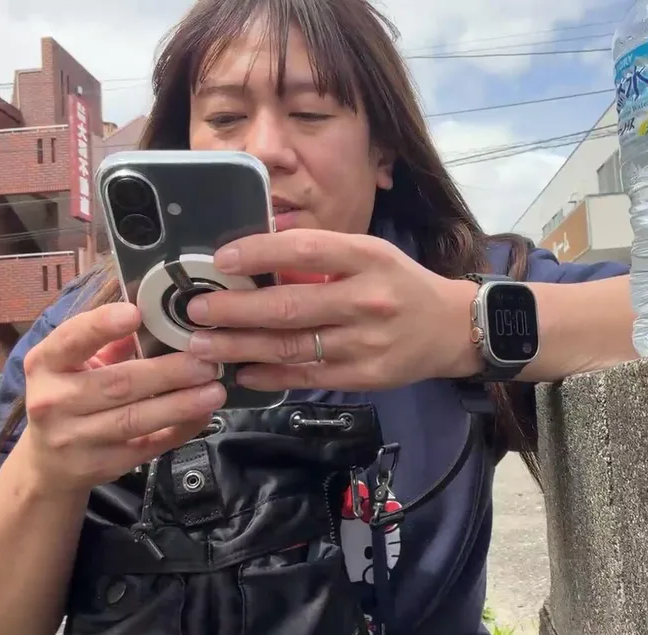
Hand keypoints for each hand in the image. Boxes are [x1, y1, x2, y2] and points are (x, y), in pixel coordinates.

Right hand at [16, 302, 225, 491]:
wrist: (47, 463)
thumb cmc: (67, 397)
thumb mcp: (73, 364)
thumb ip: (109, 340)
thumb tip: (157, 314)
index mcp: (45, 364)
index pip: (70, 340)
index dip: (102, 325)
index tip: (136, 313)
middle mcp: (54, 402)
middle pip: (118, 384)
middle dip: (167, 372)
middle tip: (205, 361)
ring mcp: (77, 438)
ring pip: (135, 419)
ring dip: (181, 404)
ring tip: (214, 390)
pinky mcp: (104, 465)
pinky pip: (149, 446)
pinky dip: (181, 429)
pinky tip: (203, 414)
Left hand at [185, 229, 480, 390]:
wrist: (452, 328)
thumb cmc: (400, 283)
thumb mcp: (371, 252)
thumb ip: (321, 252)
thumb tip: (259, 245)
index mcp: (369, 258)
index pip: (307, 251)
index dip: (260, 252)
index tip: (221, 258)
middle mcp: (368, 300)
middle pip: (291, 305)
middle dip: (235, 309)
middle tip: (194, 311)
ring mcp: (366, 342)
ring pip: (292, 346)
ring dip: (241, 347)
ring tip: (203, 345)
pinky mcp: (366, 376)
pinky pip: (308, 376)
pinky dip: (270, 376)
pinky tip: (242, 372)